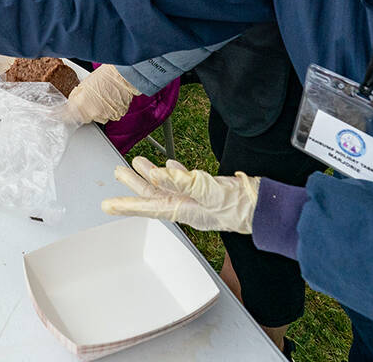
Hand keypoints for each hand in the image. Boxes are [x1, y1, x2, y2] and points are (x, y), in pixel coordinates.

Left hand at [65, 64, 140, 122]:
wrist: (122, 76)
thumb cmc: (104, 76)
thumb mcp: (83, 84)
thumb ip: (76, 97)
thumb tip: (71, 103)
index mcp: (81, 104)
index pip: (68, 115)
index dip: (64, 115)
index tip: (60, 115)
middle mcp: (92, 112)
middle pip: (83, 118)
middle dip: (83, 111)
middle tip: (88, 100)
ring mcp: (105, 115)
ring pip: (97, 117)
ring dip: (96, 111)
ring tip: (101, 97)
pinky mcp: (116, 116)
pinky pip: (108, 116)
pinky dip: (108, 110)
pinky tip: (109, 100)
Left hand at [101, 157, 259, 233]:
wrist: (265, 206)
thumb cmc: (239, 205)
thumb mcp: (208, 191)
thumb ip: (181, 183)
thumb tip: (155, 176)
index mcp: (182, 211)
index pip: (147, 207)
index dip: (126, 206)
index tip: (106, 206)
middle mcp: (186, 206)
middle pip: (153, 196)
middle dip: (133, 185)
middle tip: (117, 173)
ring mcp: (196, 199)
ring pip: (166, 187)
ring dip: (150, 175)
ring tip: (137, 162)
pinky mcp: (207, 189)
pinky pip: (186, 181)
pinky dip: (175, 173)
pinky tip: (170, 166)